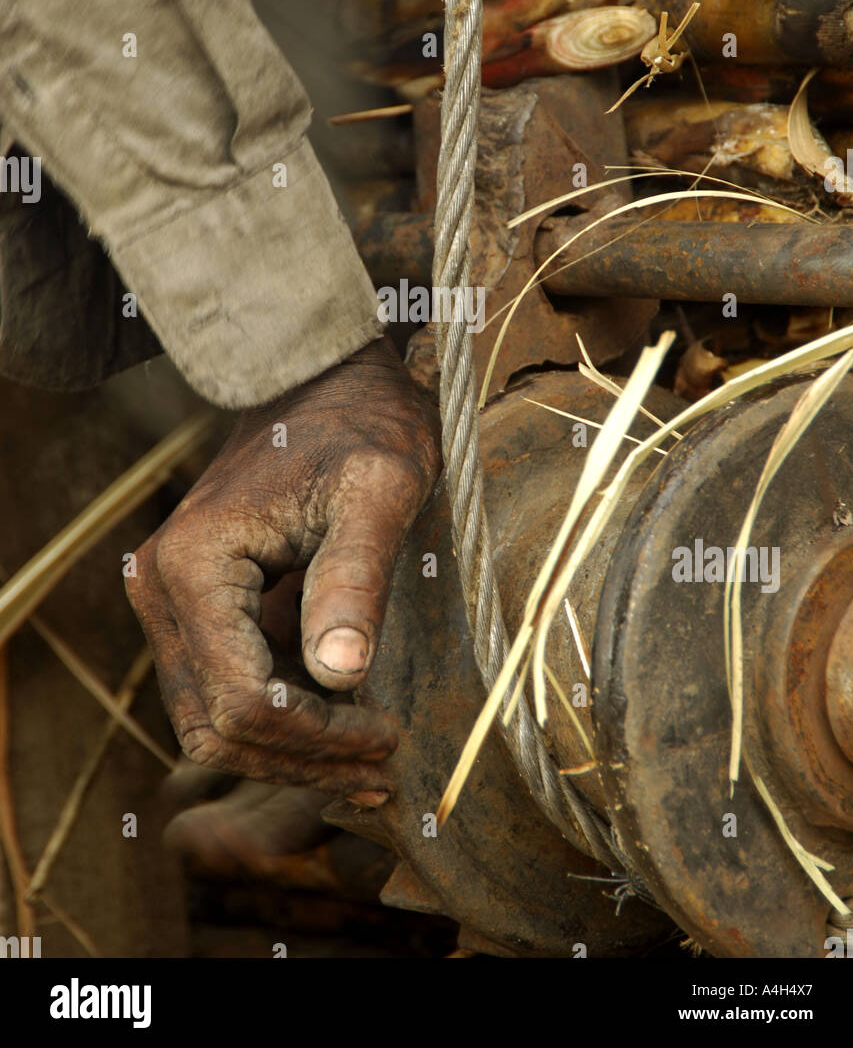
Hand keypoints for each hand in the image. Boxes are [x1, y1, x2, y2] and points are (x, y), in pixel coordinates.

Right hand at [127, 336, 439, 794]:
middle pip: (219, 726)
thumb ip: (355, 580)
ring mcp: (170, 600)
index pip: (245, 699)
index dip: (320, 736)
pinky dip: (283, 718)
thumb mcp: (377, 492)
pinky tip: (349, 724)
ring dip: (291, 751)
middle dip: (304, 760)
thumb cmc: (359, 426)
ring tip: (372, 760)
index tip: (391, 736)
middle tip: (384, 773)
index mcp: (195, 566)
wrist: (325, 380)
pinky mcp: (195, 606)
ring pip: (214, 720)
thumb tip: (342, 676)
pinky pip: (225, 688)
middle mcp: (160, 589)